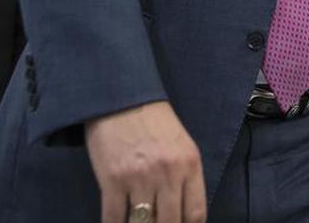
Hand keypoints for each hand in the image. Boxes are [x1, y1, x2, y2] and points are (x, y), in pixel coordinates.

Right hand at [85, 101, 206, 222]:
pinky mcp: (112, 180)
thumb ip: (186, 177)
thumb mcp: (181, 145)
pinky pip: (114, 218)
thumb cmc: (153, 122)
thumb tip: (183, 214)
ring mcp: (139, 178)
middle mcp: (167, 173)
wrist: (121, 98)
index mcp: (189, 164)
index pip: (196, 213)